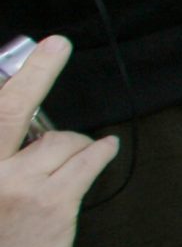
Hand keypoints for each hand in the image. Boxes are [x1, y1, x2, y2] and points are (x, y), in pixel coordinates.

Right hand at [0, 37, 120, 246]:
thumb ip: (2, 158)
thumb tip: (26, 121)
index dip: (16, 80)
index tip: (34, 50)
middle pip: (9, 108)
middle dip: (36, 72)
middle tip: (57, 44)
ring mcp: (18, 185)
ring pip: (61, 140)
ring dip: (74, 146)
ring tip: (70, 164)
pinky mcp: (54, 202)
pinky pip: (88, 159)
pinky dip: (100, 151)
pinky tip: (105, 149)